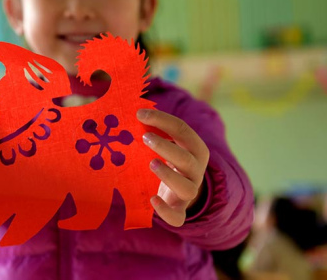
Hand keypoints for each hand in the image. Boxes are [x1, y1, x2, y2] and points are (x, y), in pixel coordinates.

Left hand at [137, 109, 209, 226]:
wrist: (181, 191)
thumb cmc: (169, 158)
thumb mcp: (167, 142)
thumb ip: (153, 129)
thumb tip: (130, 110)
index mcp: (195, 148)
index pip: (183, 130)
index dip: (162, 120)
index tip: (139, 114)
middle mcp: (196, 170)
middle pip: (186, 158)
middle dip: (165, 146)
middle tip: (144, 137)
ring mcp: (190, 191)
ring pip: (186, 187)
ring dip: (168, 175)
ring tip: (151, 163)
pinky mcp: (179, 210)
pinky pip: (177, 216)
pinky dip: (165, 211)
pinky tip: (152, 200)